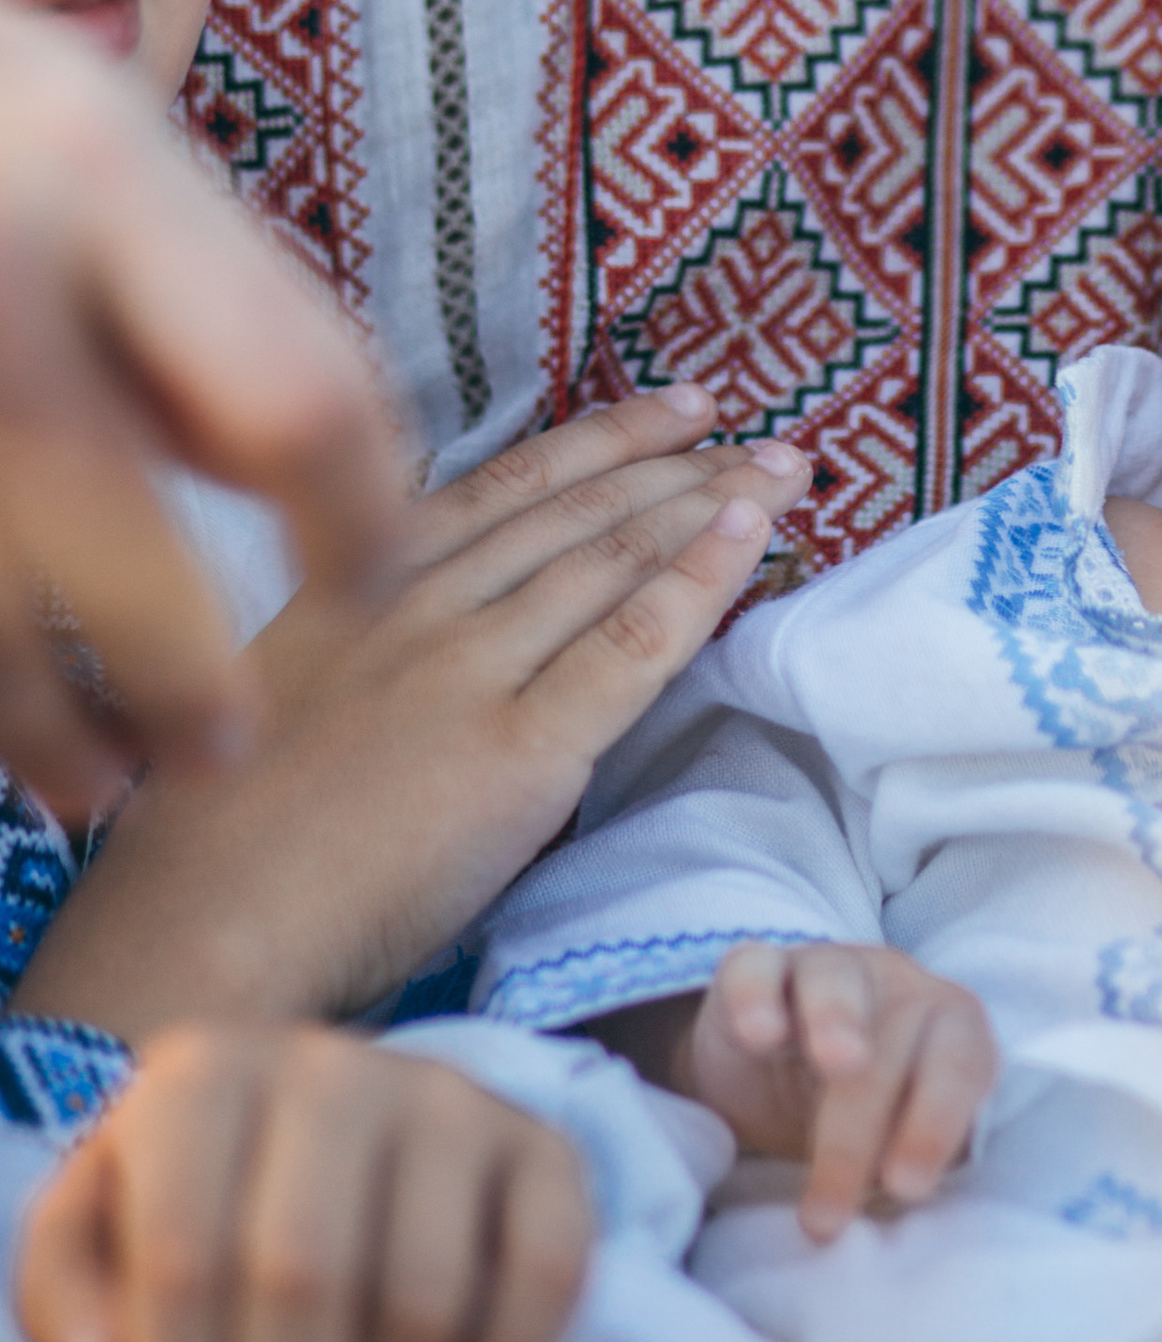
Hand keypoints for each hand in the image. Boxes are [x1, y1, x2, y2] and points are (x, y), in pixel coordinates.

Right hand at [0, 7, 404, 814]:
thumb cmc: (1, 127)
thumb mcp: (113, 159)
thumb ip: (198, 309)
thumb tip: (275, 484)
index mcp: (106, 179)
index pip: (293, 397)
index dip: (357, 517)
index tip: (375, 586)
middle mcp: (2, 283)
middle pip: (122, 541)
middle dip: (180, 673)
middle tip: (227, 751)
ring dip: (43, 719)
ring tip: (96, 786)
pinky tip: (7, 720)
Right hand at [12, 393, 808, 1039]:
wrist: (196, 930)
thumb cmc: (223, 841)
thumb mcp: (284, 688)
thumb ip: (374, 639)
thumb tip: (473, 625)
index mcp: (357, 581)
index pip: (508, 485)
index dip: (604, 440)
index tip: (676, 410)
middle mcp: (417, 602)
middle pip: (574, 509)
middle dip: (678, 462)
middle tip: (764, 434)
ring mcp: (468, 669)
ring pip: (609, 557)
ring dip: (706, 503)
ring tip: (784, 473)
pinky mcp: (515, 748)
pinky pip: (629, 645)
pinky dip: (697, 581)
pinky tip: (749, 537)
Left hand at [15, 1023, 590, 1341]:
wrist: (316, 1142)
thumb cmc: (191, 1211)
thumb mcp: (93, 1246)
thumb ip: (70, 1312)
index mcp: (203, 1075)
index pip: (184, 1262)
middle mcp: (332, 1062)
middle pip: (303, 1283)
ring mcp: (450, 1096)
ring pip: (420, 1301)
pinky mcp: (543, 1145)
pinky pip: (543, 1281)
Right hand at [670, 941, 997, 1240]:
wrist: (778, 1077)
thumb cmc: (864, 1119)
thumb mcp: (894, 1145)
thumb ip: (913, 1164)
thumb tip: (910, 1222)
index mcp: (947, 1027)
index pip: (962, 1063)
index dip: (938, 1121)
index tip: (907, 1188)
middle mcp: (896, 984)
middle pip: (896, 1034)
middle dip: (864, 1127)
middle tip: (830, 1208)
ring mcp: (826, 967)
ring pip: (836, 979)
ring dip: (840, 1021)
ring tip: (838, 1066)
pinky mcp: (758, 969)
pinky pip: (757, 967)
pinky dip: (759, 997)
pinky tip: (759, 1035)